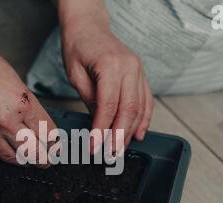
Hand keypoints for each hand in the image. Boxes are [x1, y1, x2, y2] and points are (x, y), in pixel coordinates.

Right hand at [0, 39, 55, 165]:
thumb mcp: (13, 79)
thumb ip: (26, 103)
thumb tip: (35, 122)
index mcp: (22, 103)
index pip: (48, 134)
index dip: (55, 144)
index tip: (56, 147)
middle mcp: (5, 121)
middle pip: (34, 153)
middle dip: (44, 160)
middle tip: (47, 161)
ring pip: (12, 158)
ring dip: (23, 160)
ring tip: (28, 158)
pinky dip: (0, 148)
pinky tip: (3, 143)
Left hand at [61, 15, 153, 153]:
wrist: (89, 27)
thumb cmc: (78, 48)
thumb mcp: (75, 75)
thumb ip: (90, 99)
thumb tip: (100, 126)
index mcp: (110, 65)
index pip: (108, 106)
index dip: (102, 130)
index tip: (95, 147)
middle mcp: (130, 67)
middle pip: (128, 110)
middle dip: (120, 136)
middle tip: (111, 155)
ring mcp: (139, 70)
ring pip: (140, 108)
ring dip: (131, 132)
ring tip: (121, 149)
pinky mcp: (141, 75)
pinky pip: (147, 101)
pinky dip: (144, 119)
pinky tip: (139, 134)